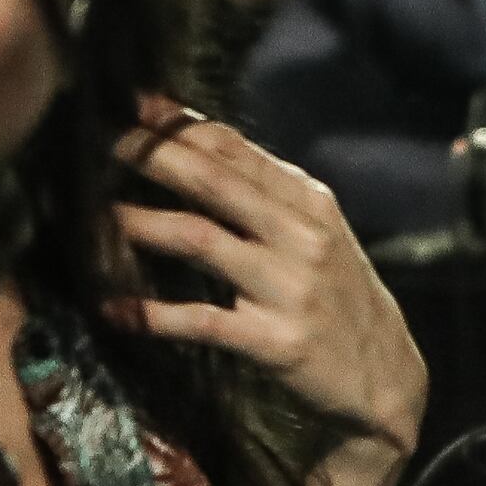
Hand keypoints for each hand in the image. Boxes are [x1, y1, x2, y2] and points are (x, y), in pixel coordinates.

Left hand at [107, 96, 423, 455]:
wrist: (387, 377)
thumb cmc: (338, 297)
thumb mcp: (317, 234)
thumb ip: (266, 195)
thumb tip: (198, 144)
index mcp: (309, 201)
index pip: (236, 148)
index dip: (179, 125)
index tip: (134, 109)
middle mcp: (300, 235)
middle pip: (213, 180)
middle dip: (153, 157)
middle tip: (106, 147)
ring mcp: (288, 287)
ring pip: (200, 239)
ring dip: (142, 224)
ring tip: (98, 217)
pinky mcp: (275, 341)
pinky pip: (201, 320)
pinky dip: (153, 315)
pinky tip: (116, 310)